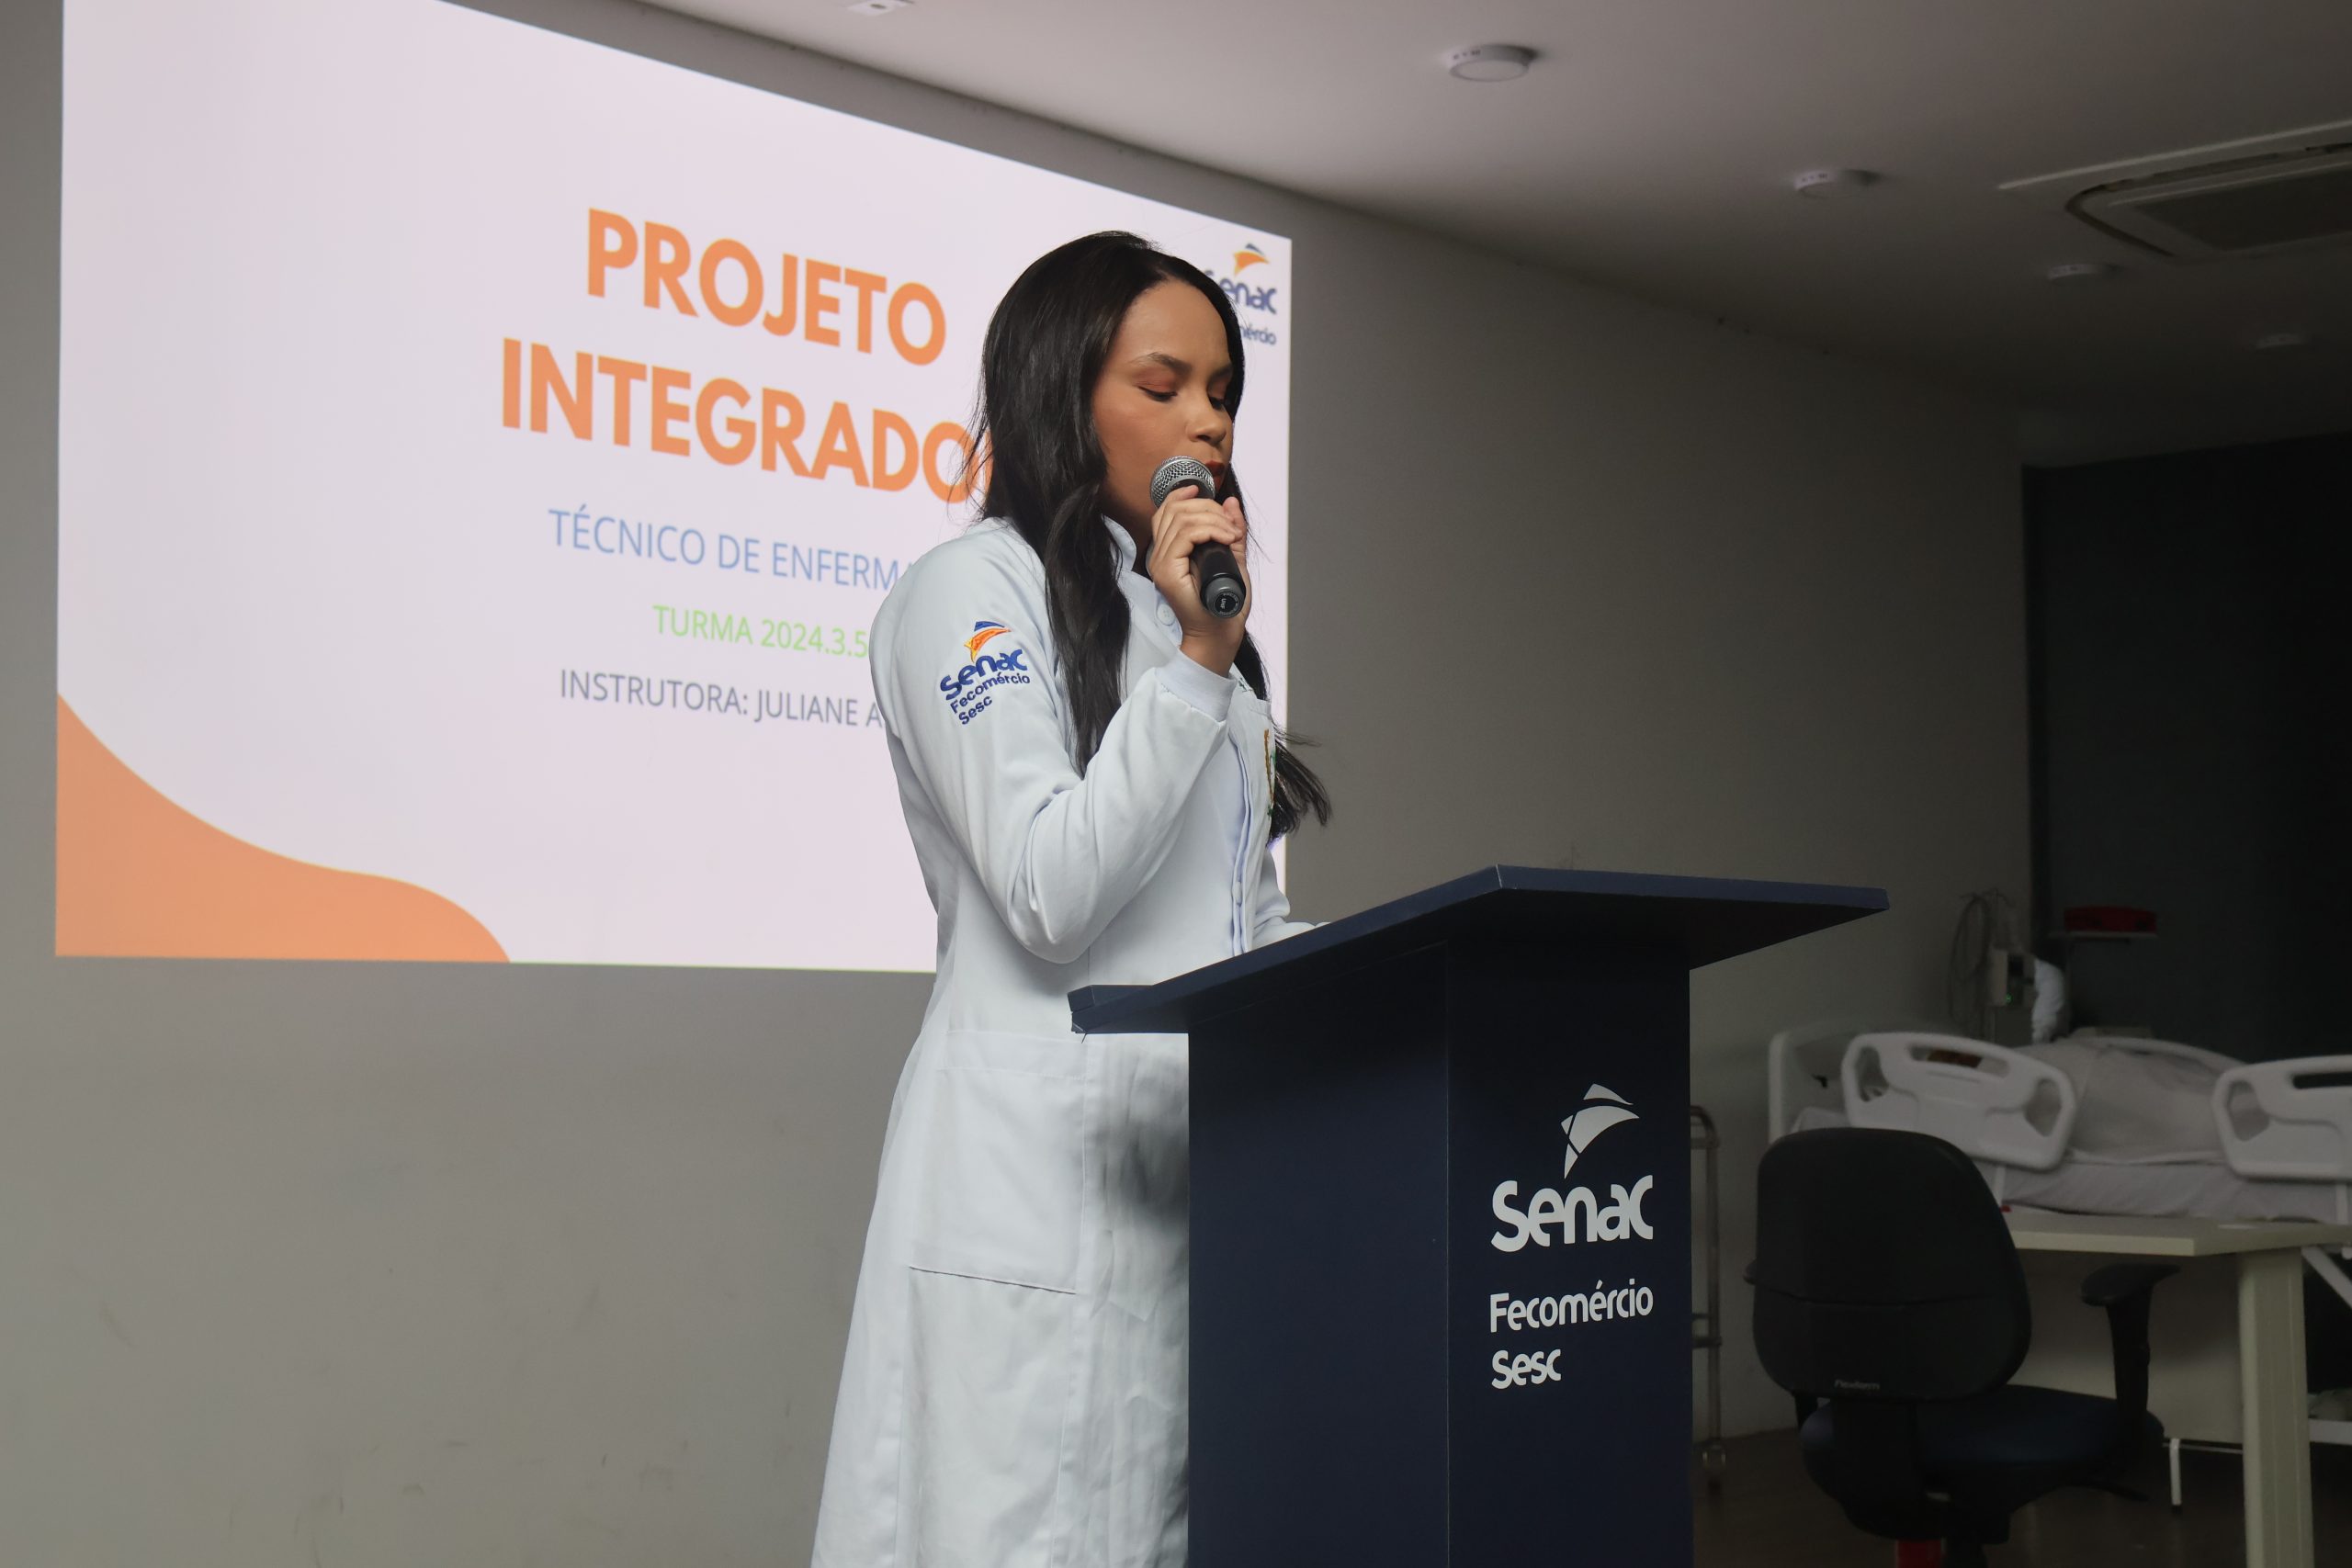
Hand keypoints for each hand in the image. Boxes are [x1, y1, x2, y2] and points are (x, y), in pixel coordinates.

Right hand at [1144, 486, 1249, 674]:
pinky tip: (1227, 538)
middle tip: (1230, 524)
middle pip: (1175, 510)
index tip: (1205, 492)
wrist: (1218, 635)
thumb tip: (1230, 502)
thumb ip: (1230, 531)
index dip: (1184, 496)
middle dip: (1208, 508)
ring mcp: (1160, 563)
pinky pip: (1186, 535)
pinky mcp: (1167, 571)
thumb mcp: (1232, 558)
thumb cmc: (1222, 605)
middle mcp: (1158, 555)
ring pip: (1182, 519)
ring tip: (1233, 534)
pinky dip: (1211, 530)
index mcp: (1168, 552)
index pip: (1166, 511)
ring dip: (1214, 519)